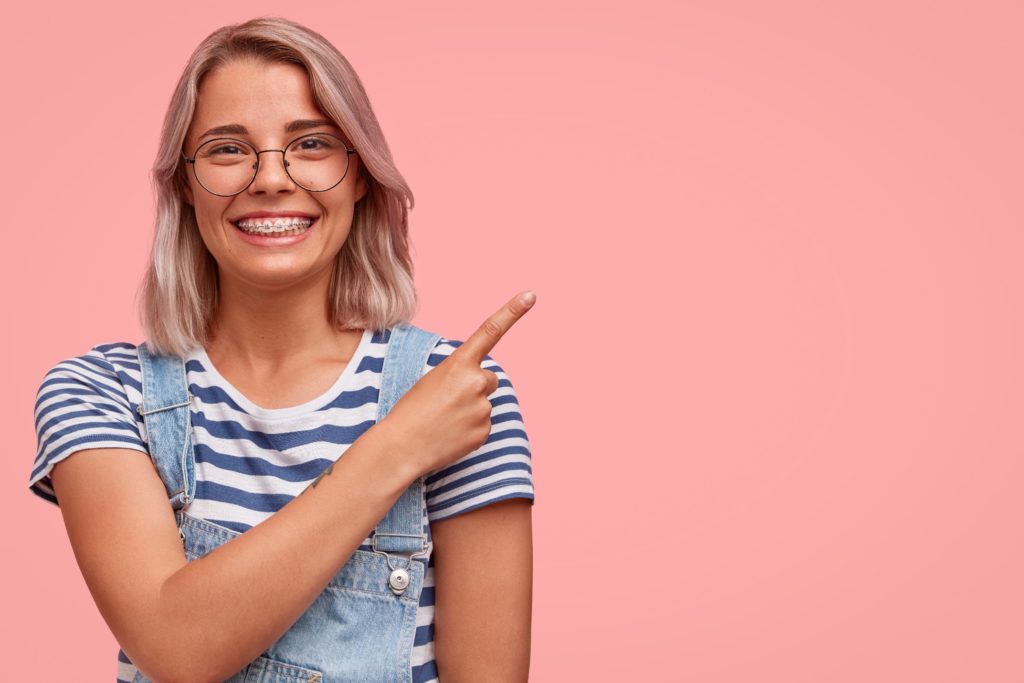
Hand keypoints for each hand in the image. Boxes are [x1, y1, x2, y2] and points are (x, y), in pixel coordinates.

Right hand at [378, 290, 536, 477]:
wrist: (401, 446)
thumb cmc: (411, 410)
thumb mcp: (432, 379)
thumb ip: (460, 375)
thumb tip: (480, 389)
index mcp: (459, 363)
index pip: (490, 331)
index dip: (512, 311)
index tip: (531, 295)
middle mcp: (477, 381)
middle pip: (489, 379)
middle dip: (474, 387)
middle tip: (447, 401)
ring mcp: (483, 408)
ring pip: (485, 403)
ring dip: (469, 409)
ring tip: (444, 419)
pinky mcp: (484, 431)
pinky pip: (483, 425)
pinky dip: (469, 429)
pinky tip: (449, 434)